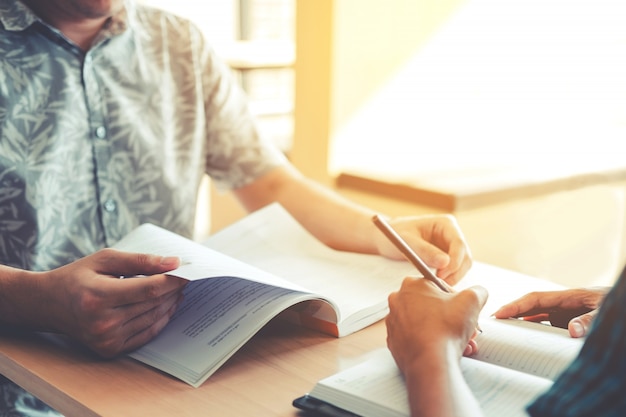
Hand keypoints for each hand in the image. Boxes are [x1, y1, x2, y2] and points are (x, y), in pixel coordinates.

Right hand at [36, 249, 187, 356]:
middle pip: (153, 305)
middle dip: (173, 290)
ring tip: (177, 290)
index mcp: (99, 296)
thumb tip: (173, 263)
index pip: (149, 290)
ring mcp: (106, 339)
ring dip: (170, 304)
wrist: (48, 304)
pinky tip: (167, 306)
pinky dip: (161, 320)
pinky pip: (146, 334)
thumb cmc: (78, 277)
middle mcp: (102, 322)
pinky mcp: (109, 349)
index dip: (173, 281)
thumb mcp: (105, 259)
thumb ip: (140, 261)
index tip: (187, 271)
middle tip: (185, 277)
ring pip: (153, 320)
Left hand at [377, 214, 471, 284]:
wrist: (385, 237)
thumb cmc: (394, 234)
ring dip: (453, 277)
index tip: (441, 275)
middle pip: (465, 257)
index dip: (454, 262)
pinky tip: (435, 284)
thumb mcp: (406, 241)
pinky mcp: (446, 258)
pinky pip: (454, 271)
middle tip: (439, 284)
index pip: (459, 244)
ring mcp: (450, 246)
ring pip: (462, 266)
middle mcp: (452, 234)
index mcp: (446, 224)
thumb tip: (445, 262)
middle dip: (455, 272)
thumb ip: (425, 251)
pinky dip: (448, 279)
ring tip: (436, 285)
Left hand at [386, 277, 487, 372]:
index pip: (439, 286)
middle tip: (465, 328)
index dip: (456, 299)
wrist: (430, 362)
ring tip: (460, 342)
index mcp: (412, 285)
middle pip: (432, 306)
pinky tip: (445, 349)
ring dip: (444, 331)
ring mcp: (393, 321)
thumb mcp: (471, 300)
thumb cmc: (446, 328)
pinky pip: (416, 338)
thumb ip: (477, 291)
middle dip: (451, 317)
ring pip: (426, 323)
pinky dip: (430, 342)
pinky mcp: (394, 341)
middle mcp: (397, 300)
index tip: (463, 310)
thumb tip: (478, 292)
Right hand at [493, 287, 608, 337]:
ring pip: (538, 317)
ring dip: (522, 323)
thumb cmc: (619, 305)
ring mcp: (567, 314)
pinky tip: (528, 340)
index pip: (535, 299)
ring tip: (505, 333)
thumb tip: (571, 330)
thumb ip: (590, 320)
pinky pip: (549, 326)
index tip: (498, 314)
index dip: (515, 306)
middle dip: (512, 314)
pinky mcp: (571, 323)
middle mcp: (565, 304)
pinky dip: (536, 331)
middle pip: (532, 307)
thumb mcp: (606, 312)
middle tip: (492, 325)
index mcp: (569, 296)